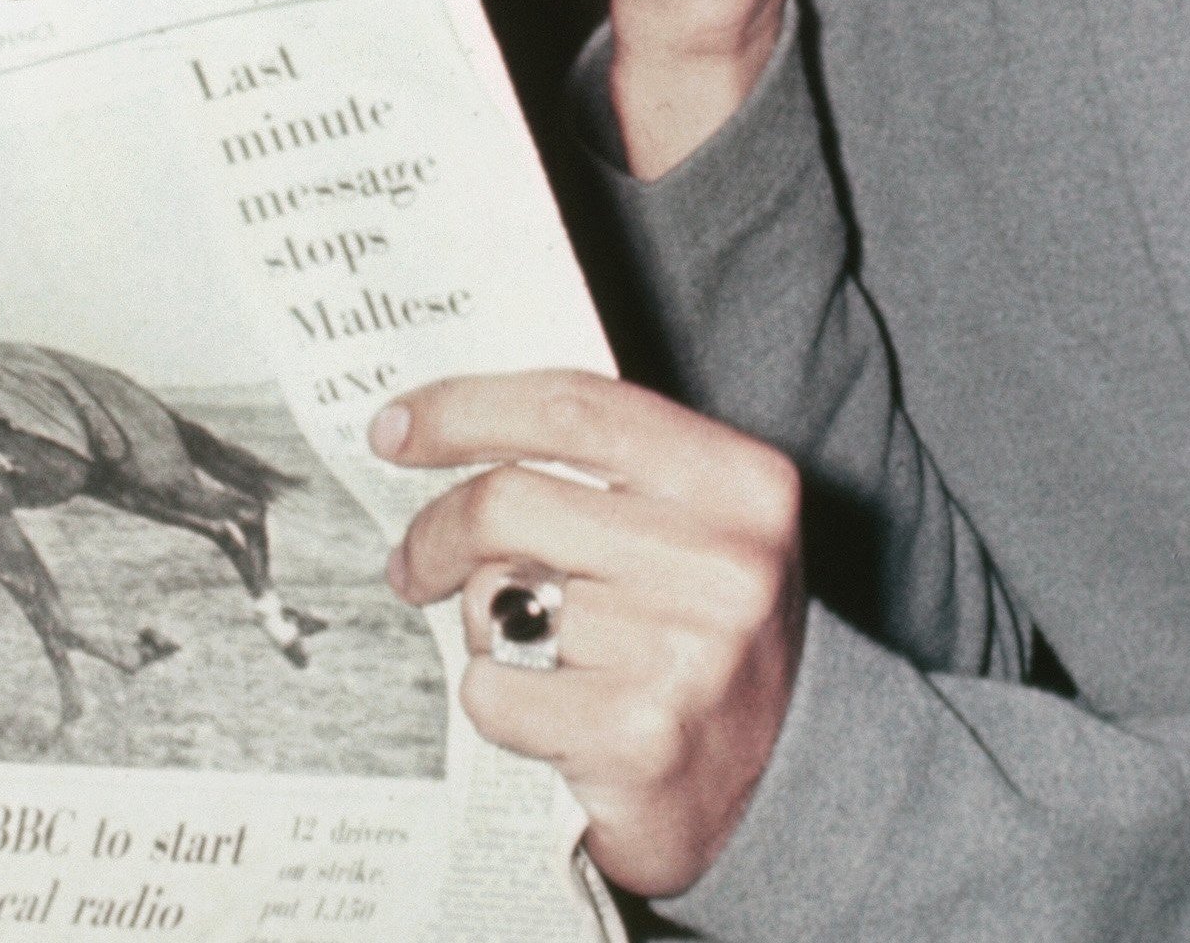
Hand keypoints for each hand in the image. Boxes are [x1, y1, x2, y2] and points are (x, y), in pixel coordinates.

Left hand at [375, 370, 803, 897]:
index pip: (571, 407)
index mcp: (739, 482)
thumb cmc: (710, 627)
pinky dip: (492, 697)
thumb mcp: (696, 520)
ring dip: (480, 625)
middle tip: (412, 560)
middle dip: (435, 532)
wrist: (796, 783)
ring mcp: (683, 654)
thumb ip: (603, 462)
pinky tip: (539, 710)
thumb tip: (446, 423)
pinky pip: (494, 689)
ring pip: (493, 601)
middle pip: (507, 502)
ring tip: (522, 650)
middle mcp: (723, 561)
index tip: (393, 428)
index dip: (465, 408)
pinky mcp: (639, 740)